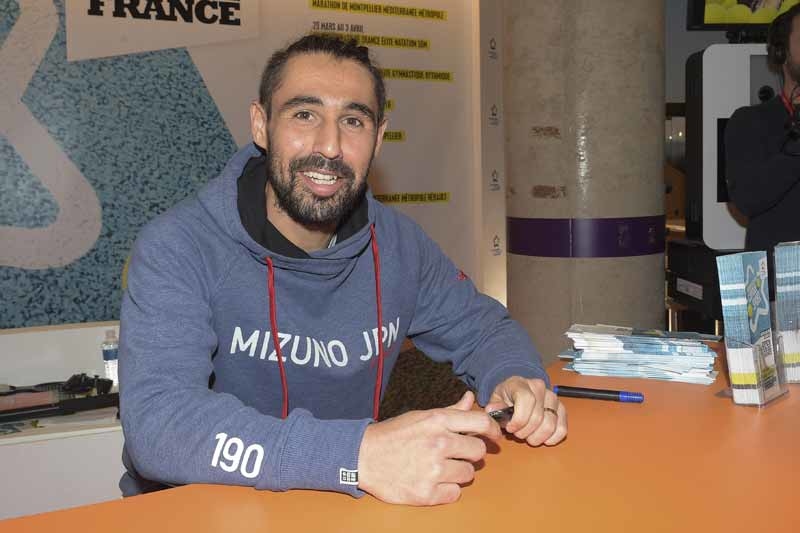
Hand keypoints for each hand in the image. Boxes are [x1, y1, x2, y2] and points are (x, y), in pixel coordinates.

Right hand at [357, 390, 500, 505]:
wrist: (363, 457)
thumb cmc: (393, 435)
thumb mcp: (421, 417)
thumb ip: (450, 411)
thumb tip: (471, 399)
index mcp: (437, 421)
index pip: (481, 423)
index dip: (493, 430)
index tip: (494, 436)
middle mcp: (439, 444)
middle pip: (479, 452)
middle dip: (471, 453)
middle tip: (457, 454)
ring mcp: (433, 470)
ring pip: (469, 474)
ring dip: (458, 472)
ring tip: (440, 467)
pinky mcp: (427, 493)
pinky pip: (455, 493)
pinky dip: (447, 489)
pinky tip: (433, 481)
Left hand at [485, 376, 566, 445]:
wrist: (519, 390)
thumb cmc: (507, 396)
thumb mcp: (496, 399)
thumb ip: (494, 406)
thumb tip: (493, 410)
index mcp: (522, 383)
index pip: (526, 400)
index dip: (518, 419)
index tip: (510, 428)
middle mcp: (540, 388)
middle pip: (537, 417)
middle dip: (525, 432)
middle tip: (517, 433)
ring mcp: (553, 398)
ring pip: (550, 425)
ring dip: (537, 437)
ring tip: (528, 435)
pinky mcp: (561, 409)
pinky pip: (562, 429)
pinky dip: (552, 438)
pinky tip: (542, 438)